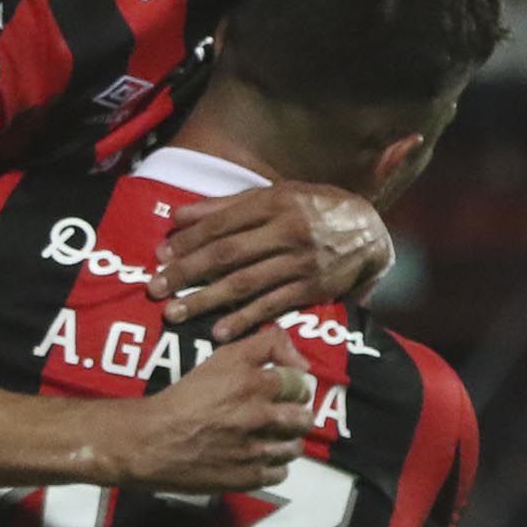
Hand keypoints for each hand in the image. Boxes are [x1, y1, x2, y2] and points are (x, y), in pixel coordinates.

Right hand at [112, 334, 313, 491]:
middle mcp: (261, 416)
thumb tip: (300, 360)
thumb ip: (264, 347)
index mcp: (255, 383)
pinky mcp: (249, 477)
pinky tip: (256, 457)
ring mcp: (257, 450)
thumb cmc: (182, 397)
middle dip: (294, 414)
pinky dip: (272, 466)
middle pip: (305, 417)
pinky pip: (281, 472)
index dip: (293, 386)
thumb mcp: (221, 358)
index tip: (283, 390)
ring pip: (296, 446)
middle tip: (278, 414)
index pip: (301, 382)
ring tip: (268, 437)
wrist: (151, 440)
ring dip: (285, 441)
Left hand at [156, 184, 389, 339]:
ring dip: (206, 300)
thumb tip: (180, 216)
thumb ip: (228, 205)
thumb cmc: (316, 208)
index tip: (160, 255)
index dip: (188, 240)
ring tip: (175, 314)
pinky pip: (272, 306)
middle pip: (226, 254)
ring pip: (244, 283)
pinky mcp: (312, 289)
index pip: (221, 223)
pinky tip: (220, 332)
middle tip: (155, 289)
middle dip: (186, 273)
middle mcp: (286, 231)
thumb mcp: (277, 194)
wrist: (371, 231)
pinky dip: (245, 320)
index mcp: (274, 202)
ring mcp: (299, 262)